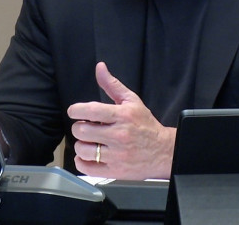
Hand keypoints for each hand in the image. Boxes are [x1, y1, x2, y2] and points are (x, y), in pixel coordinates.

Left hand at [67, 62, 175, 179]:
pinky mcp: (115, 171)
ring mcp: (117, 155)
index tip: (75, 112)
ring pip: (83, 150)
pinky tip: (88, 156)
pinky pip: (87, 168)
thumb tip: (100, 67)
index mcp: (122, 115)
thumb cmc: (145, 125)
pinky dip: (82, 162)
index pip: (90, 111)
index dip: (76, 110)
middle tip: (86, 128)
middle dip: (79, 128)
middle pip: (82, 131)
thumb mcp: (132, 101)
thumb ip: (112, 84)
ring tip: (90, 142)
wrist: (163, 151)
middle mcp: (119, 135)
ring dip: (81, 145)